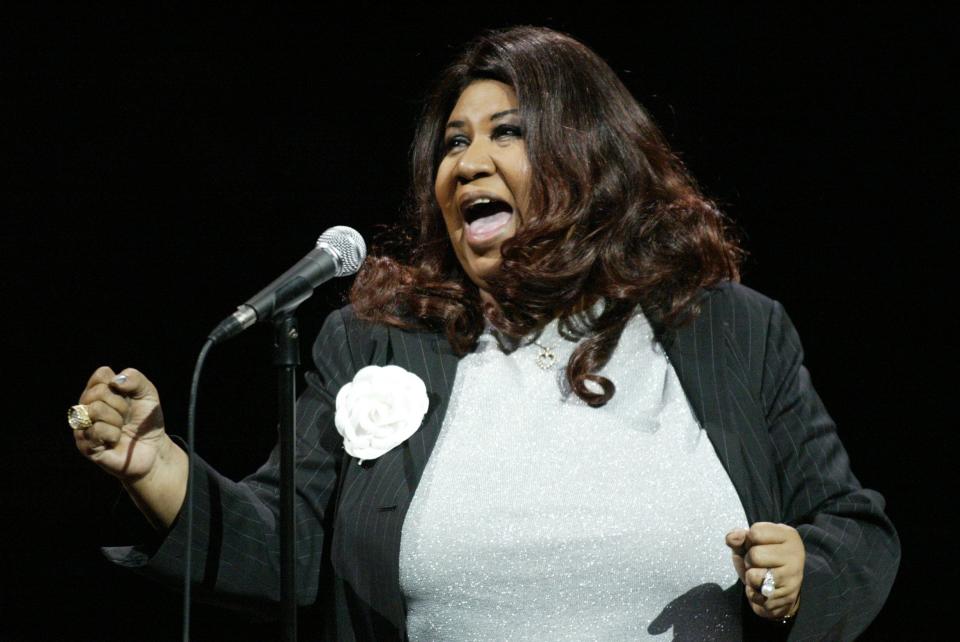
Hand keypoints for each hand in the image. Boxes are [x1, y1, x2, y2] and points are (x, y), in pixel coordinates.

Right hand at [73, 366, 167, 481]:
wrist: (153, 449)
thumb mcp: (147, 394)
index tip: (128, 397)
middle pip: (98, 392)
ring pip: (94, 409)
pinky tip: (115, 440)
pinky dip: (113, 434)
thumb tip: (114, 380)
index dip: (120, 385)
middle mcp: (86, 406)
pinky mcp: (84, 445)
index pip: (101, 374)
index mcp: (99, 391)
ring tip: (120, 428)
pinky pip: (96, 430)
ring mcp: (83, 425)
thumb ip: (135, 379)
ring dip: (116, 419)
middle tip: (126, 417)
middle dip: (120, 405)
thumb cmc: (146, 421)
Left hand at [726, 522, 803, 619]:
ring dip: (750, 578)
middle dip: (749, 560)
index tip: (757, 546)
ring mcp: (793, 577)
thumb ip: (738, 537)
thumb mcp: (749, 544)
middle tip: (758, 564)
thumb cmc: (763, 560)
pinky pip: (756, 595)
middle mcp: (795, 554)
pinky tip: (762, 589)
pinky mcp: (787, 597)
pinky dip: (753, 593)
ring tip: (760, 575)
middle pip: (755, 555)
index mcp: (788, 535)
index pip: (755, 532)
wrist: (780, 588)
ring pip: (754, 576)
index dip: (749, 540)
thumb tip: (732, 538)